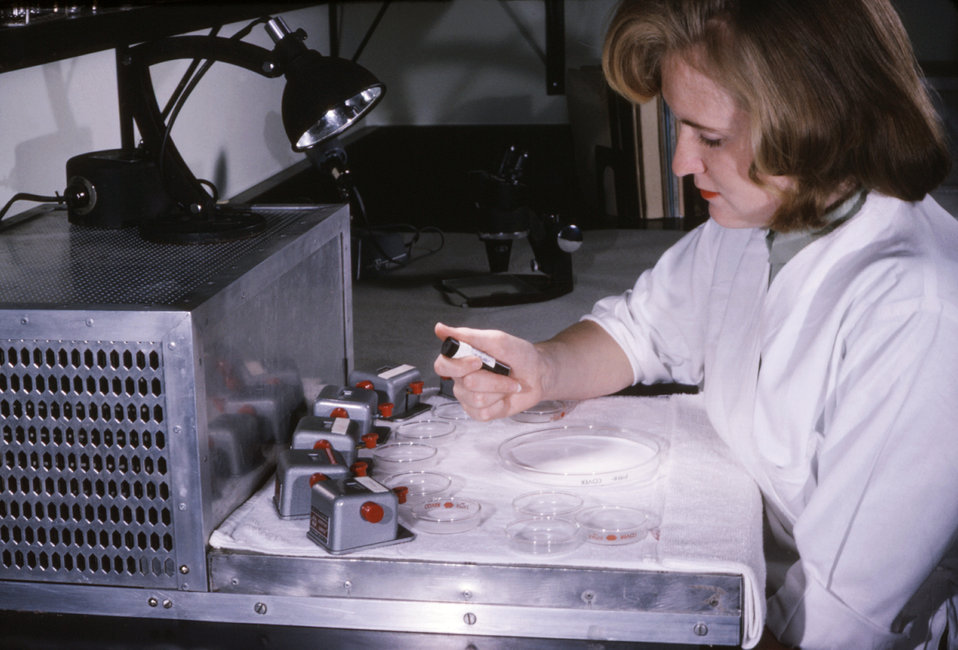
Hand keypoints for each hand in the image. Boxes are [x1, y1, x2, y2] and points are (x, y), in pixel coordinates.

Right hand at [433, 322, 547, 419]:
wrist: (538, 374)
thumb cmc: (518, 355)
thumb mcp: (496, 339)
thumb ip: (467, 336)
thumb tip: (440, 329)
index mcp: (460, 359)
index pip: (442, 365)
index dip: (458, 366)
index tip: (478, 361)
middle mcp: (461, 378)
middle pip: (464, 383)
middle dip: (490, 378)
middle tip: (503, 370)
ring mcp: (468, 397)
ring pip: (476, 398)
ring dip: (499, 389)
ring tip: (509, 382)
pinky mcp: (479, 412)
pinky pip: (483, 412)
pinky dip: (500, 403)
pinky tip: (504, 395)